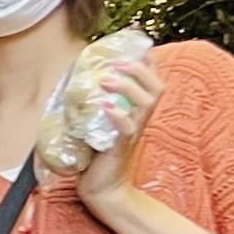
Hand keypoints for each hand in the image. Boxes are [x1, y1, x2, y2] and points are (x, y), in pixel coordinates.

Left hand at [64, 46, 165, 213]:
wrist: (102, 190)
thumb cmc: (98, 156)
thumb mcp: (98, 125)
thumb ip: (96, 106)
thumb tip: (77, 84)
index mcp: (137, 113)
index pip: (152, 82)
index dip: (148, 62)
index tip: (138, 43)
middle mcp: (140, 120)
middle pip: (156, 88)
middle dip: (139, 70)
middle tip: (116, 62)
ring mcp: (132, 133)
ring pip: (145, 103)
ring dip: (126, 87)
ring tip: (105, 79)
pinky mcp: (121, 147)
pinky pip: (127, 128)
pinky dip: (118, 114)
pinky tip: (106, 105)